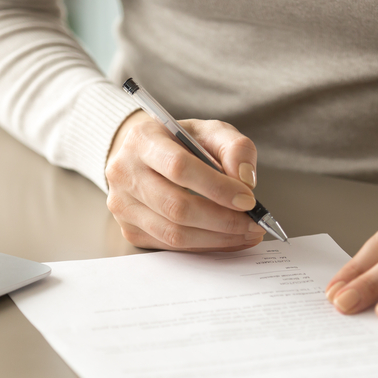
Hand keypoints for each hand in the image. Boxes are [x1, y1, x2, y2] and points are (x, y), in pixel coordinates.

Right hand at [105, 110, 266, 250]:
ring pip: (174, 233)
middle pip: (176, 207)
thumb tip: (245, 181)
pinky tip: (228, 239)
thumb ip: (235, 148)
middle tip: (254, 223)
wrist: (148, 156)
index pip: (179, 168)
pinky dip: (205, 246)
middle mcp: (124, 172)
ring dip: (217, 238)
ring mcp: (123, 205)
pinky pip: (171, 246)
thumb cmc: (182, 143)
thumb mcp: (211, 132)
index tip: (248, 200)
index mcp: (142, 139)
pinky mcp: (130, 229)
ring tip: (247, 233)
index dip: (217, 188)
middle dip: (223, 220)